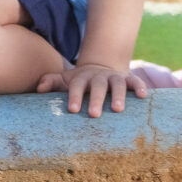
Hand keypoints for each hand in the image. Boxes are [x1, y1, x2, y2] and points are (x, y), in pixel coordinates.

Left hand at [37, 59, 151, 115]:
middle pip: (97, 86)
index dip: (75, 97)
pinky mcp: (128, 78)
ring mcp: (114, 77)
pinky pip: (135, 81)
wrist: (100, 67)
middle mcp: (98, 77)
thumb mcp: (65, 79)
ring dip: (118, 95)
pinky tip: (142, 96)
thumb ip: (51, 82)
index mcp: (82, 78)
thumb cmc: (80, 81)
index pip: (77, 86)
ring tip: (118, 109)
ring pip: (117, 84)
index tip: (73, 110)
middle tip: (94, 115)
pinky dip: (139, 86)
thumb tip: (38, 88)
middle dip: (96, 99)